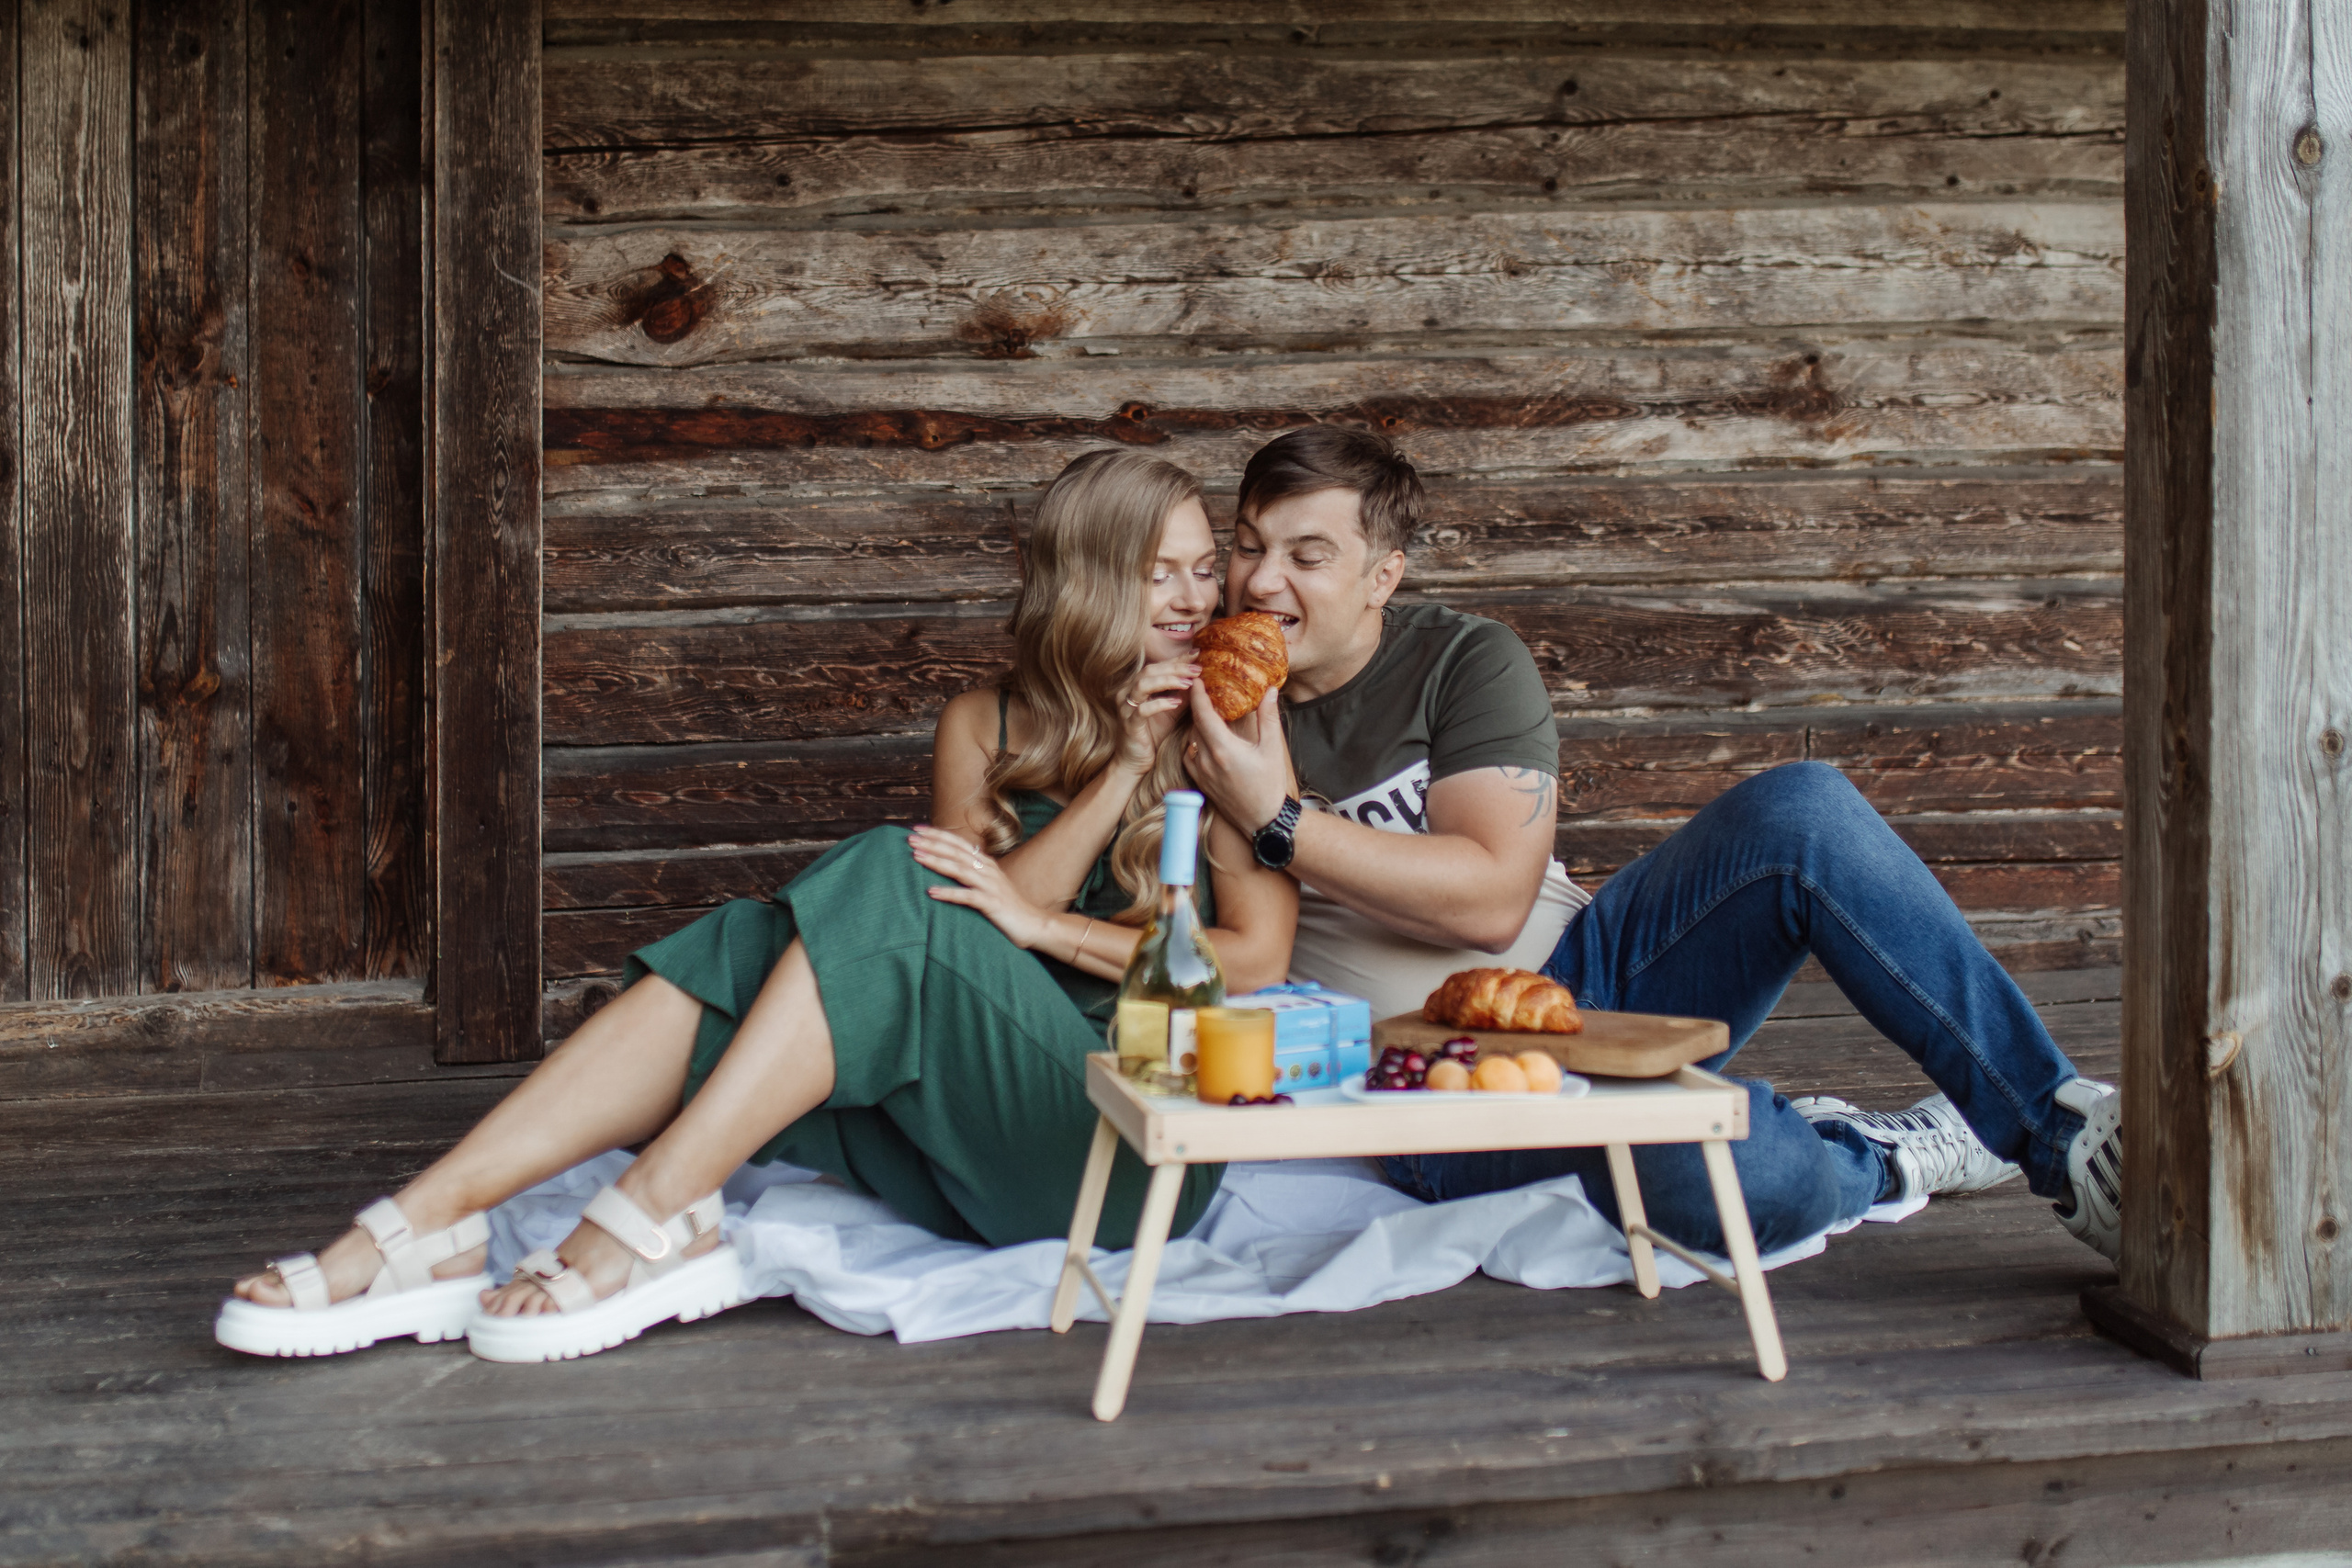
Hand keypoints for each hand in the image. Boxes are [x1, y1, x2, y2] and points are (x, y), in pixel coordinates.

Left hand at [908, 827, 1053, 948]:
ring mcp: (991, 886)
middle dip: (932, 843)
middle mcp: (988, 870)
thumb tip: (950, 864)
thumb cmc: (1007, 906)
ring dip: (937, 862)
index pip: (958, 843)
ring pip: (960, 869)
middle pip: (956, 852)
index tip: (916, 828)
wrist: (1034, 924)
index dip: (937, 834)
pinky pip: (967, 897)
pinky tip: (931, 892)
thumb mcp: (988, 884)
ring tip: (916, 856)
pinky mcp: (992, 904)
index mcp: (986, 863)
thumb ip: (972, 873)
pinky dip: (949, 893)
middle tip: (909, 838)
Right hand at [1116, 658, 1199, 773]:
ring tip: (1189, 683)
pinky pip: (1143, 709)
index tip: (1197, 654)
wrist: (1135, 760)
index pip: (1157, 666)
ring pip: (1144, 685)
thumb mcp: (1170, 710)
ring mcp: (1126, 707)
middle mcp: (1127, 692)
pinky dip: (1161, 703)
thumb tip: (1200, 679)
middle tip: (1197, 669)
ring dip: (1168, 681)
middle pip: (1150, 671)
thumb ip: (1181, 694)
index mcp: (1136, 685)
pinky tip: (1177, 703)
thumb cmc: (1151, 733)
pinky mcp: (1129, 723)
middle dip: (1175, 668)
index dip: (1177, 660)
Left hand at [1184, 683, 1291, 832]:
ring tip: (1207, 713)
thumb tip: (1270, 691)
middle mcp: (1207, 760)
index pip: (1203, 714)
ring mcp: (1201, 773)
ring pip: (1191, 740)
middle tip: (1204, 691)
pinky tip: (1205, 739)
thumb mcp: (1272, 749)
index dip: (1198, 694)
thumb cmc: (1270, 785)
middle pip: (1195, 725)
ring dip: (1197, 725)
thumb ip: (1268, 717)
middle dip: (1198, 706)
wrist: (1264, 820)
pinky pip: (1190, 756)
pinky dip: (1194, 744)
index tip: (1198, 679)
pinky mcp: (1201, 783)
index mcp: (1224, 749)